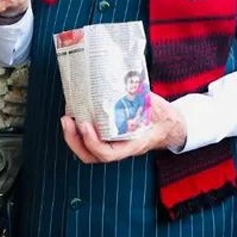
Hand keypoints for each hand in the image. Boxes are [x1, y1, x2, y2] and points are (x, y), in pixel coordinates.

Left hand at [62, 94, 186, 163]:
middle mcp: (120, 148)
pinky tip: (75, 113)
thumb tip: (128, 80)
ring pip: (87, 150)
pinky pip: (90, 139)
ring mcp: (113, 144)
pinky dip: (79, 129)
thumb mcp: (156, 106)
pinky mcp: (109, 137)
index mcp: (133, 144)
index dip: (93, 142)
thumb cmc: (162, 116)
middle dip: (74, 140)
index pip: (108, 154)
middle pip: (91, 155)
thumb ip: (141, 96)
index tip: (85, 124)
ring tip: (67, 117)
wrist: (168, 124)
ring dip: (73, 136)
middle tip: (67, 120)